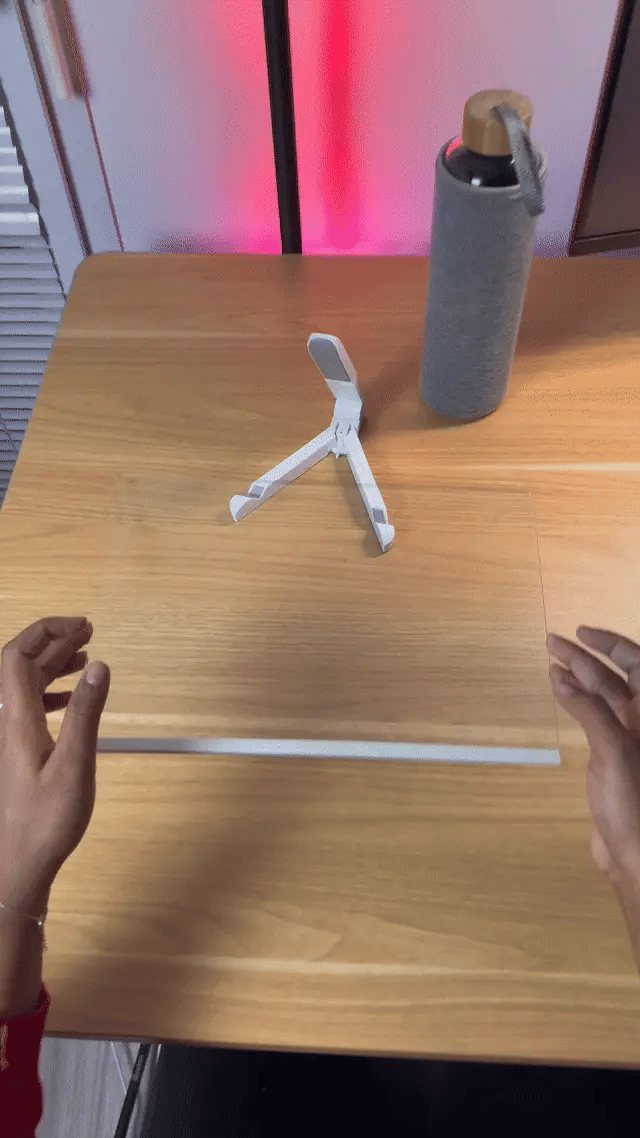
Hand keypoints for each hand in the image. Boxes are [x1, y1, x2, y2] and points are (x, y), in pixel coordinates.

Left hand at [0, 616, 109, 915]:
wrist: (17, 864)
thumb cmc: (46, 822)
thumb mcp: (75, 766)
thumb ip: (87, 713)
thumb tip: (98, 665)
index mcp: (16, 719)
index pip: (18, 656)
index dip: (46, 631)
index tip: (81, 625)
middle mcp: (7, 723)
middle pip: (19, 665)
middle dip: (52, 641)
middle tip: (88, 631)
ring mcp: (10, 738)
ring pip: (24, 686)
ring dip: (52, 664)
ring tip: (85, 656)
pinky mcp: (17, 753)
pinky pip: (29, 707)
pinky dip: (51, 692)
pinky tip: (71, 698)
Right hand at [548, 626, 639, 954]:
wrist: (637, 858)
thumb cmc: (636, 806)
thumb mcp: (613, 750)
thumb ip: (588, 710)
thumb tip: (562, 675)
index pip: (638, 664)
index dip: (612, 644)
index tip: (581, 631)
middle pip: (618, 678)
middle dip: (586, 658)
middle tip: (553, 643)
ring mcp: (631, 740)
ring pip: (604, 698)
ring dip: (578, 679)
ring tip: (551, 663)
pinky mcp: (615, 759)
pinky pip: (595, 720)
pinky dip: (576, 704)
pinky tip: (559, 693)